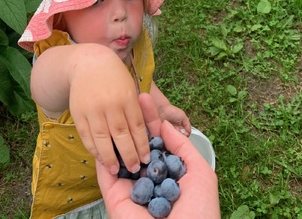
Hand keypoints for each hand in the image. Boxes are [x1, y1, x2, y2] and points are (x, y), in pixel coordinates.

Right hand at [68, 46, 150, 174]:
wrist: (88, 63)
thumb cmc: (115, 77)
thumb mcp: (130, 88)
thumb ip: (135, 109)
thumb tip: (143, 135)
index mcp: (127, 97)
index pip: (137, 126)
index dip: (142, 145)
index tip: (146, 158)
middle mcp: (110, 104)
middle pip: (121, 135)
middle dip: (128, 154)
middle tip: (133, 169)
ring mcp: (93, 109)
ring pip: (102, 138)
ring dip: (109, 157)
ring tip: (115, 170)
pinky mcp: (78, 113)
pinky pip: (86, 136)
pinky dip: (93, 149)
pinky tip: (99, 158)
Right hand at [97, 93, 219, 218]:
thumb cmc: (200, 213)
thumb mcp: (200, 174)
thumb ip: (181, 148)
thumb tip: (164, 125)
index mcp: (168, 174)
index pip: (157, 140)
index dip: (151, 119)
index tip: (145, 97)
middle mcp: (148, 179)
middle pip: (137, 143)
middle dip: (134, 119)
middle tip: (131, 95)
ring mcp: (130, 188)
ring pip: (121, 154)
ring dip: (117, 130)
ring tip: (116, 105)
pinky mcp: (114, 198)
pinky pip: (105, 173)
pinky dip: (102, 153)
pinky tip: (102, 129)